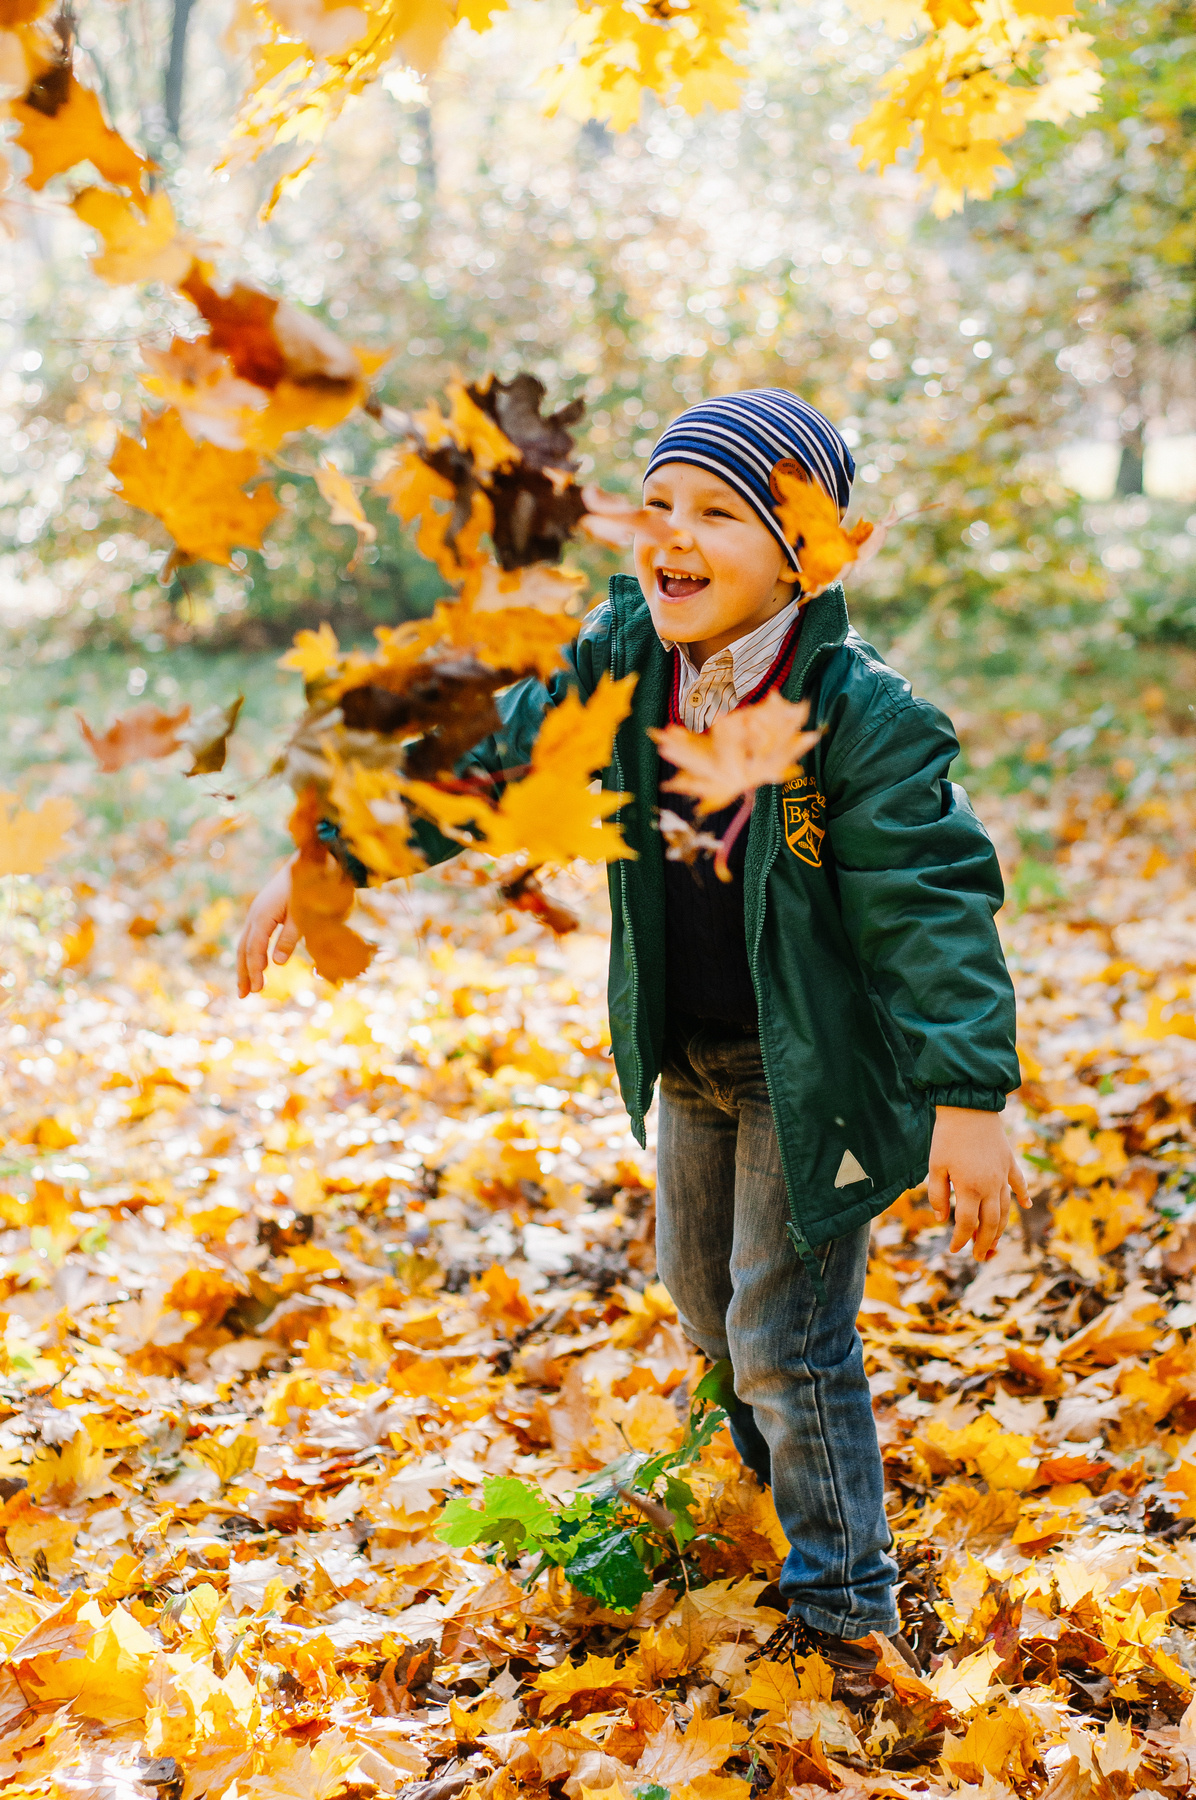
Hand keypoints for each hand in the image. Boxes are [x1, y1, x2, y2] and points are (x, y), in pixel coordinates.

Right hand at [236, 856, 298, 997]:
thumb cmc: (307, 888)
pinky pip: (251, 938)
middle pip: (244, 948)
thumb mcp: (302, 914)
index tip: (258, 988)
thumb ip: (290, 937)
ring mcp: (256, 913)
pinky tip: (256, 967)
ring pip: (245, 944)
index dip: (255, 969)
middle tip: (245, 995)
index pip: (255, 948)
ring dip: (244, 966)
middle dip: (243, 972)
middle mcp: (255, 914)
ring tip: (246, 988)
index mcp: (263, 915)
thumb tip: (278, 963)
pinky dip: (250, 955)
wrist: (307, 861)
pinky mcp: (262, 913)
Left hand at [928, 1106, 1027, 1260]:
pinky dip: (1023, 1196)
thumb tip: (942, 1219)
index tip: (953, 1250)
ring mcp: (1003, 1175)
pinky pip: (1019, 1184)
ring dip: (1001, 1229)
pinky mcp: (1010, 1162)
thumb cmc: (947, 1136)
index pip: (966, 1223)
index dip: (959, 1239)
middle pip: (991, 1223)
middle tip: (979, 1257)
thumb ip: (937, 1195)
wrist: (969, 1106)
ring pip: (1006, 1209)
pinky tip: (1027, 1207)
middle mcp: (990, 1186)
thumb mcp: (935, 1166)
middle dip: (984, 1243)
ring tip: (995, 1243)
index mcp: (969, 1188)